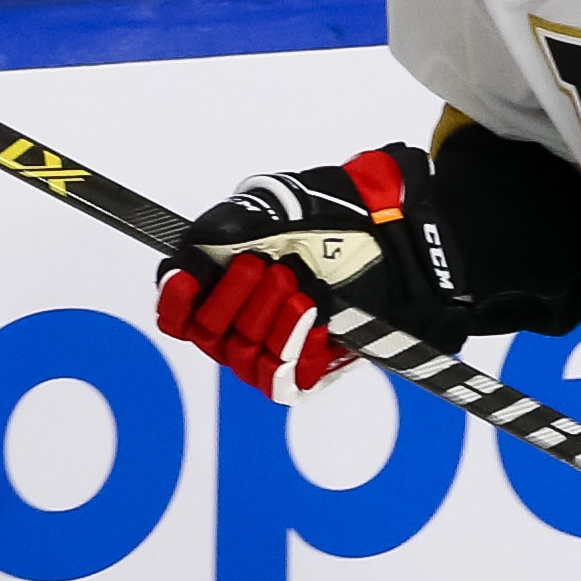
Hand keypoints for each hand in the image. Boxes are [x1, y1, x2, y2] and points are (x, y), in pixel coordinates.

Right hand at [154, 146, 462, 401]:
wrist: (405, 243)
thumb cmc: (346, 216)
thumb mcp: (288, 200)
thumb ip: (234, 221)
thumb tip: (194, 247)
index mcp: (226, 276)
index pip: (177, 307)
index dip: (176, 300)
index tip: (191, 280)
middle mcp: (244, 316)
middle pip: (208, 332)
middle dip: (236, 298)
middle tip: (273, 267)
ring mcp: (276, 346)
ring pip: (243, 357)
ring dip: (271, 321)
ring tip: (303, 289)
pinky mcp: (309, 370)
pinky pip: (283, 380)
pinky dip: (297, 349)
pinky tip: (318, 320)